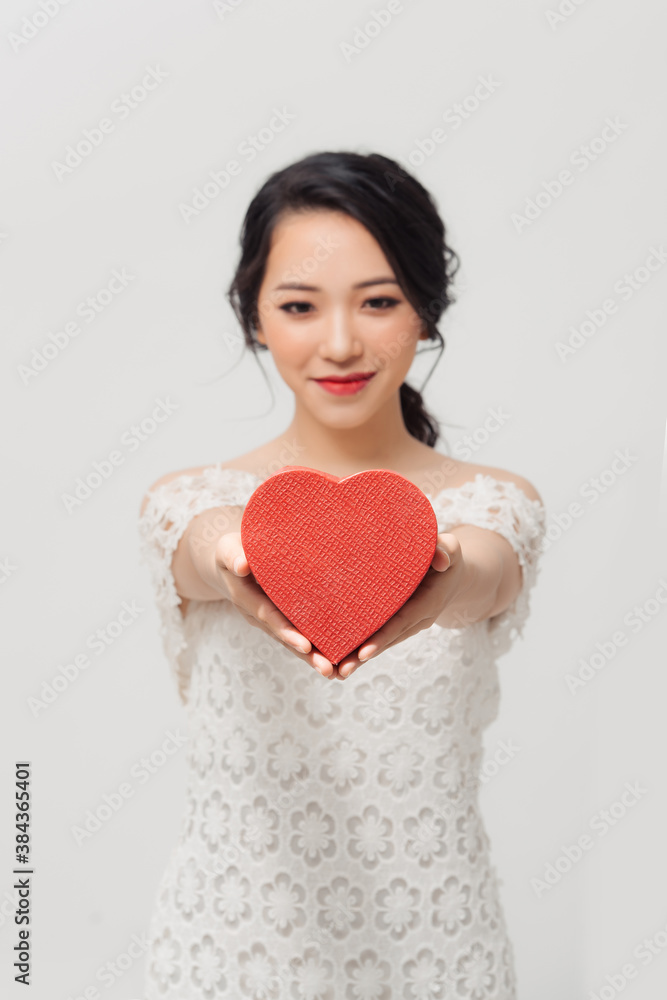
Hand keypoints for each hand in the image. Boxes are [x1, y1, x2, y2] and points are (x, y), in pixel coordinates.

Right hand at [205, 531, 335, 677]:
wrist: (232, 560)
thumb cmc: (232, 550)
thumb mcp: (228, 548)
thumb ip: (233, 556)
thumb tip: (241, 565)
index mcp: (246, 599)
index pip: (269, 616)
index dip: (286, 631)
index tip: (306, 646)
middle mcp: (259, 615)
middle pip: (284, 637)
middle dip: (305, 654)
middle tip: (327, 669)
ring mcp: (270, 620)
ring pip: (292, 641)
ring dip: (312, 658)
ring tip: (335, 672)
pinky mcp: (282, 618)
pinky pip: (298, 633)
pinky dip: (314, 647)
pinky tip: (337, 659)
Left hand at [336, 532, 460, 678]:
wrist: (452, 573)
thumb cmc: (448, 556)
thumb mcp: (452, 548)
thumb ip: (447, 549)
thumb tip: (442, 560)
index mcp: (428, 602)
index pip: (402, 621)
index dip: (383, 637)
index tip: (363, 652)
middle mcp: (418, 619)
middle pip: (389, 640)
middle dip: (365, 655)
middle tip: (341, 670)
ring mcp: (408, 624)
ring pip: (383, 643)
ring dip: (360, 658)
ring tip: (335, 672)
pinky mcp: (399, 623)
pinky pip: (381, 636)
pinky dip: (362, 648)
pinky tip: (341, 658)